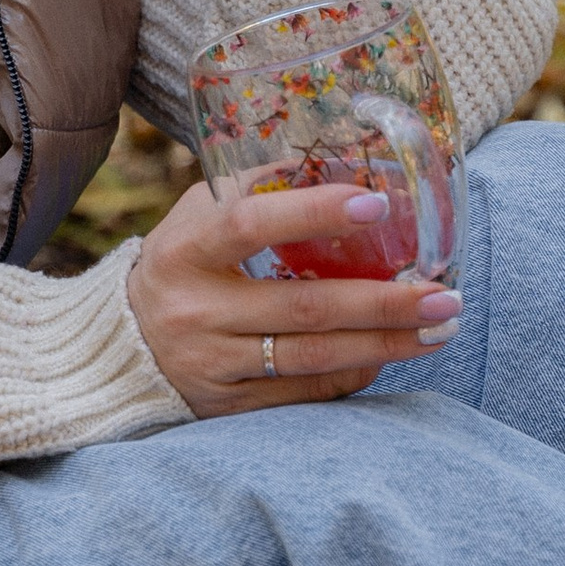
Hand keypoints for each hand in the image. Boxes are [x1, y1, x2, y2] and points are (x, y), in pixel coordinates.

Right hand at [125, 174, 460, 417]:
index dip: (315, 212)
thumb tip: (347, 160)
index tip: (378, 203)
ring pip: (313, 357)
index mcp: (185, 249)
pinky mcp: (227, 405)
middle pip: (304, 307)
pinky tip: (389, 354)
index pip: (251, 225)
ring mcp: (211, 364)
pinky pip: (303, 392)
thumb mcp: (199, 214)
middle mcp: (195, 311)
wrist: (121, 343)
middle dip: (384, 302)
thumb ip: (260, 186)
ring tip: (437, 329)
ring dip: (384, 343)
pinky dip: (353, 372)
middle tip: (443, 294)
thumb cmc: (181, 261)